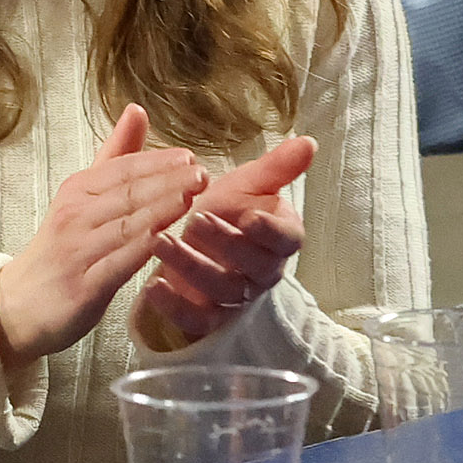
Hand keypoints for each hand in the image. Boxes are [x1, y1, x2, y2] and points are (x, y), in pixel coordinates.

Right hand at [0, 105, 208, 364]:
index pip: (123, 169)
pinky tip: (164, 241)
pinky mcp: (82, 287)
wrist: (17, 306)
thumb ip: (116, 156)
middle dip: (166, 182)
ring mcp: (77, 252)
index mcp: (78, 191)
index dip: (157, 162)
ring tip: (191, 198)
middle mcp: (76, 216)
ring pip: (124, 226)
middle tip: (202, 174)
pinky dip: (139, 251)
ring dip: (159, 210)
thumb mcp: (83, 197)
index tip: (190, 158)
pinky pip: (116, 265)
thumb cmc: (61, 249)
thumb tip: (137, 110)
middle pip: (127, 194)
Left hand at [130, 135, 315, 350]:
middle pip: (254, 266)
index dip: (271, 231)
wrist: (197, 244)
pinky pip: (196, 320)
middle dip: (226, 244)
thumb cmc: (228, 211)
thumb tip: (309, 141)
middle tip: (196, 220)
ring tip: (161, 241)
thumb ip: (277, 167)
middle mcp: (262, 272)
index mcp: (279, 239)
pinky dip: (175, 306)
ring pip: (222, 290)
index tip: (250, 216)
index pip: (288, 240)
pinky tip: (153, 285)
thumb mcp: (249, 185)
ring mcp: (235, 298)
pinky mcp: (207, 317)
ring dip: (192, 267)